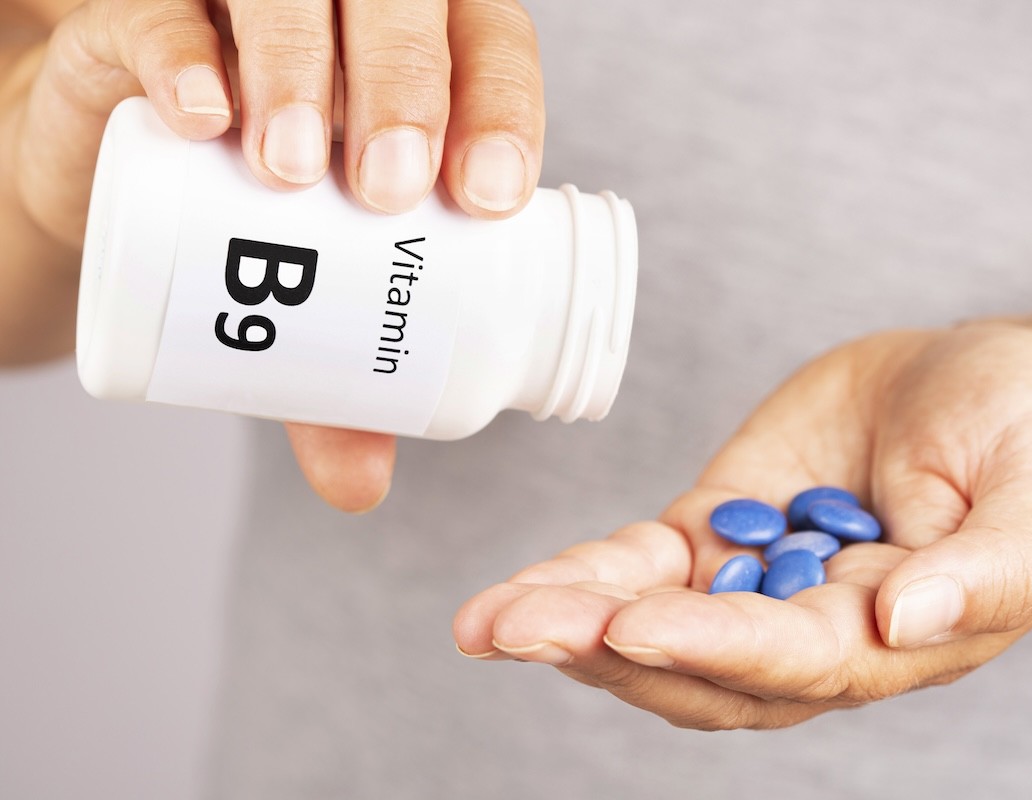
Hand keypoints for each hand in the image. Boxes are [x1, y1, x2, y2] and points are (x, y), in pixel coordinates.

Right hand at [12, 0, 542, 509]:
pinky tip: (203, 116)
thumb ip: (338, 380)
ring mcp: (246, 10)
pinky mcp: (143, 17)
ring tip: (292, 172)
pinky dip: (185, 52)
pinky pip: (164, 7)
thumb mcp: (308, 307)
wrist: (121, 188)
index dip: (503, 111)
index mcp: (427, 69)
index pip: (491, 56)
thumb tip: (363, 486)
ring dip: (302, 71)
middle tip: (388, 194)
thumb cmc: (254, 234)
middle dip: (406, 94)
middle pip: (402, 15)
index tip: (490, 197)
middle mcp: (349, 21)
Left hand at [453, 322, 1031, 728]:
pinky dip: (583, 574)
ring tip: (486, 620)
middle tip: (514, 630)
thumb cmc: (1030, 434)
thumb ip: (992, 569)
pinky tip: (520, 586)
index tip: (635, 626)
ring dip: (569, 622)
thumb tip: (905, 625)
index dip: (712, 647)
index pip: (792, 662)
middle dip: (605, 653)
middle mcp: (811, 630)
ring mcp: (755, 579)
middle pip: (697, 667)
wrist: (978, 383)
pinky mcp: (718, 528)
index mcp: (892, 639)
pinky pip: (641, 563)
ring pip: (651, 623)